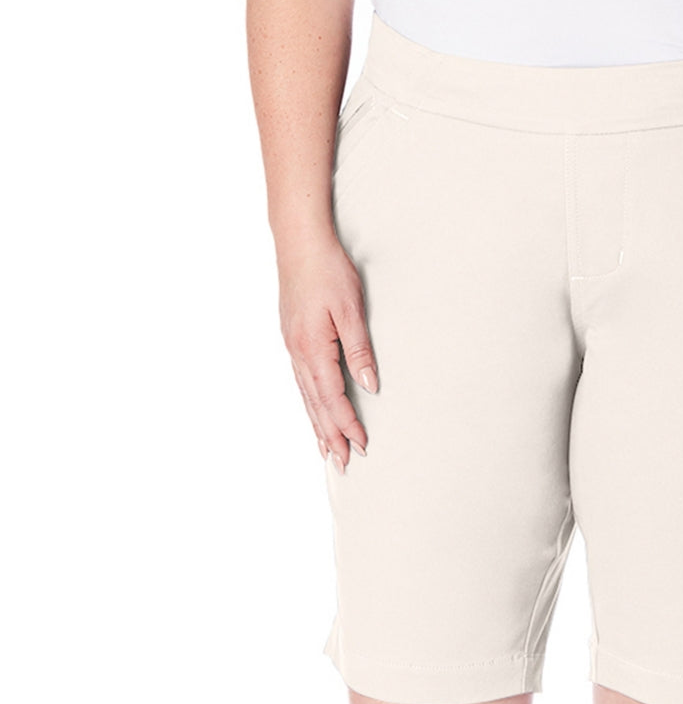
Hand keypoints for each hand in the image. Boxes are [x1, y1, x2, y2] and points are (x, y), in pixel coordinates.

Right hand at [277, 232, 377, 472]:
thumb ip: (359, 349)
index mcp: (312, 348)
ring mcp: (292, 347)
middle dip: (331, 436)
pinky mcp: (293, 339)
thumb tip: (368, 385)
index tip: (361, 445)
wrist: (299, 240)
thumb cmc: (328, 270)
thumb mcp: (350, 309)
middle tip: (343, 463)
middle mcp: (298, 353)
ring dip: (318, 425)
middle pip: (316, 405)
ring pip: (306, 397)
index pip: (332, 398)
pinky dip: (310, 404)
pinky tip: (314, 412)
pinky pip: (302, 382)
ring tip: (327, 450)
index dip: (347, 424)